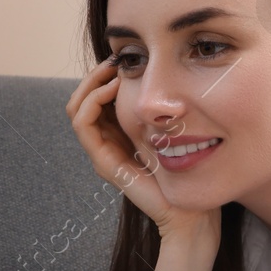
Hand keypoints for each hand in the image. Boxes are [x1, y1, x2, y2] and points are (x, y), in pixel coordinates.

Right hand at [65, 57, 221, 239]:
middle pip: (83, 98)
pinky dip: (93, 101)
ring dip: (91, 83)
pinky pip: (83, 124)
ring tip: (113, 70)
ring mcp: (103, 153)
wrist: (193, 213)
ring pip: (77, 108)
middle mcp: (108, 142)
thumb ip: (166, 107)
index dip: (106, 74)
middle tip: (115, 59)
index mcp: (123, 134)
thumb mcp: (178, 128)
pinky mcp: (104, 162)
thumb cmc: (193, 172)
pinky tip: (113, 89)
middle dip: (95, 74)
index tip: (125, 57)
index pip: (98, 97)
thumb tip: (165, 73)